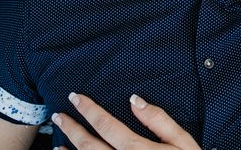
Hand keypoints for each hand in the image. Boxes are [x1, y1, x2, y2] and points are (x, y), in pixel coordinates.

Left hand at [52, 92, 200, 149]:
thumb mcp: (182, 142)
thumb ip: (159, 120)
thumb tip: (135, 99)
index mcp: (137, 149)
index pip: (105, 124)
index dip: (88, 109)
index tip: (75, 97)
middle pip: (88, 144)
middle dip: (71, 128)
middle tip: (59, 115)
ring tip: (58, 143)